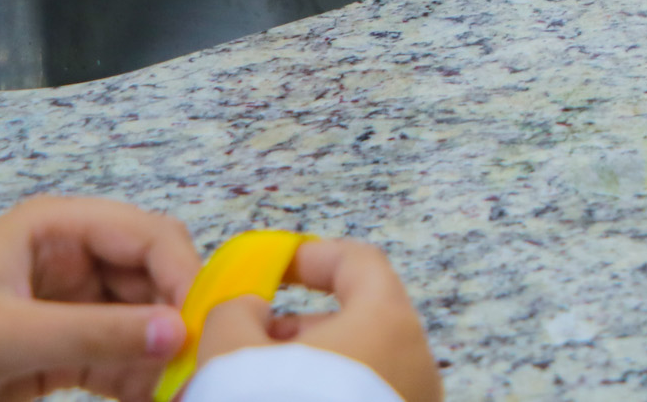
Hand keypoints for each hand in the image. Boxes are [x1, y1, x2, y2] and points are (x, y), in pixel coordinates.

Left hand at [0, 194, 195, 401]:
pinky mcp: (64, 349)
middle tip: (197, 360)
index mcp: (58, 228)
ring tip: (177, 386)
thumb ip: (93, 334)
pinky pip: (119, 357)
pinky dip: (139, 377)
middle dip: (177, 316)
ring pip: (142, 320)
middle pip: (153, 277)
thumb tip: (178, 334)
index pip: (146, 235)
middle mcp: (73, 259)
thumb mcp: (5, 335)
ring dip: (161, 352)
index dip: (181, 271)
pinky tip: (153, 396)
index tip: (200, 321)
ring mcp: (71, 305)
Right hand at [194, 239, 440, 401]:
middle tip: (249, 348)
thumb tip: (250, 309)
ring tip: (253, 391)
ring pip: (357, 372)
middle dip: (299, 332)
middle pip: (359, 323)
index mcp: (388, 321)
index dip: (313, 258)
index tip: (277, 267)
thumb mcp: (232, 350)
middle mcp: (415, 361)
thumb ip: (238, 312)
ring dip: (306, 375)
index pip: (360, 263)